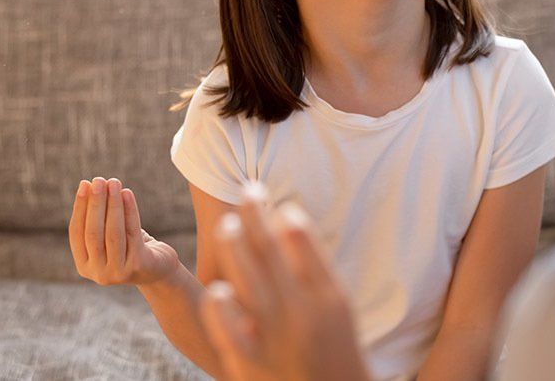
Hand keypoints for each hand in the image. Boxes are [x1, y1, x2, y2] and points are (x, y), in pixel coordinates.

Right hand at [68, 176, 179, 285]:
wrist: (157, 269)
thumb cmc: (129, 247)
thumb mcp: (108, 236)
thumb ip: (97, 219)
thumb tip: (89, 185)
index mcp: (84, 265)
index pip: (76, 232)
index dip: (80, 207)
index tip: (84, 184)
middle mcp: (98, 273)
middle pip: (93, 232)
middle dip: (95, 203)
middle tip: (99, 180)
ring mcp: (117, 271)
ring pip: (112, 232)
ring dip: (113, 204)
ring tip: (114, 182)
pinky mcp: (137, 265)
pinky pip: (132, 232)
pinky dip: (129, 210)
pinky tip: (127, 194)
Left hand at [198, 183, 370, 380]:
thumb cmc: (334, 355)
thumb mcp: (338, 312)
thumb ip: (315, 273)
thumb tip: (289, 225)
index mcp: (329, 297)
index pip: (303, 241)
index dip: (287, 216)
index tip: (278, 202)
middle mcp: (303, 312)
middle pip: (270, 250)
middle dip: (255, 216)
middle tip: (246, 191)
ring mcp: (275, 337)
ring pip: (248, 279)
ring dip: (235, 246)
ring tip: (226, 224)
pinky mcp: (251, 363)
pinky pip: (229, 328)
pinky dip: (221, 306)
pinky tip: (216, 288)